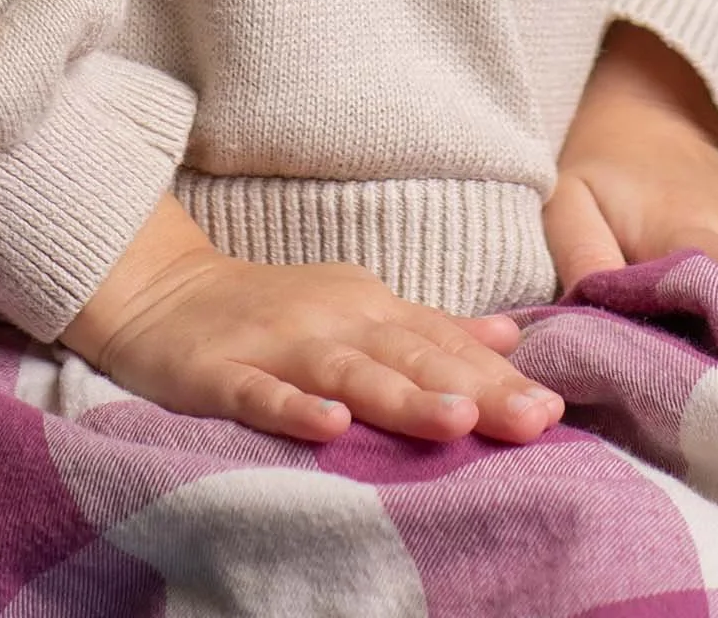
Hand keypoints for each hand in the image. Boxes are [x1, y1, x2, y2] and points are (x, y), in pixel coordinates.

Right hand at [64, 196, 566, 446]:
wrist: (163, 292)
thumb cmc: (273, 312)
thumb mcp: (356, 307)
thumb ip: (429, 327)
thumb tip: (510, 338)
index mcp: (368, 308)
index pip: (442, 342)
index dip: (498, 377)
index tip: (555, 410)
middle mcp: (332, 319)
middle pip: (410, 356)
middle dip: (473, 389)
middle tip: (534, 420)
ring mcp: (277, 344)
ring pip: (347, 372)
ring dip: (401, 395)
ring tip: (455, 420)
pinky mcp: (221, 371)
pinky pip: (260, 393)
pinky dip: (294, 408)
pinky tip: (330, 426)